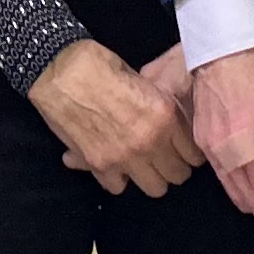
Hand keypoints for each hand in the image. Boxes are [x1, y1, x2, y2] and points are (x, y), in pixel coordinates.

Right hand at [30, 39, 202, 196]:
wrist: (60, 70)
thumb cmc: (100, 65)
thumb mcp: (142, 80)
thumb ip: (158, 108)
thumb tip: (169, 125)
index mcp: (165, 115)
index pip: (194, 153)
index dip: (190, 153)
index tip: (184, 151)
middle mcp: (150, 140)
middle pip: (177, 176)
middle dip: (173, 167)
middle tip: (164, 157)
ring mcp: (124, 157)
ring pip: (154, 188)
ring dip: (149, 176)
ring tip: (141, 163)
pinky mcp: (99, 165)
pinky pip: (118, 187)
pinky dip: (117, 178)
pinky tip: (114, 163)